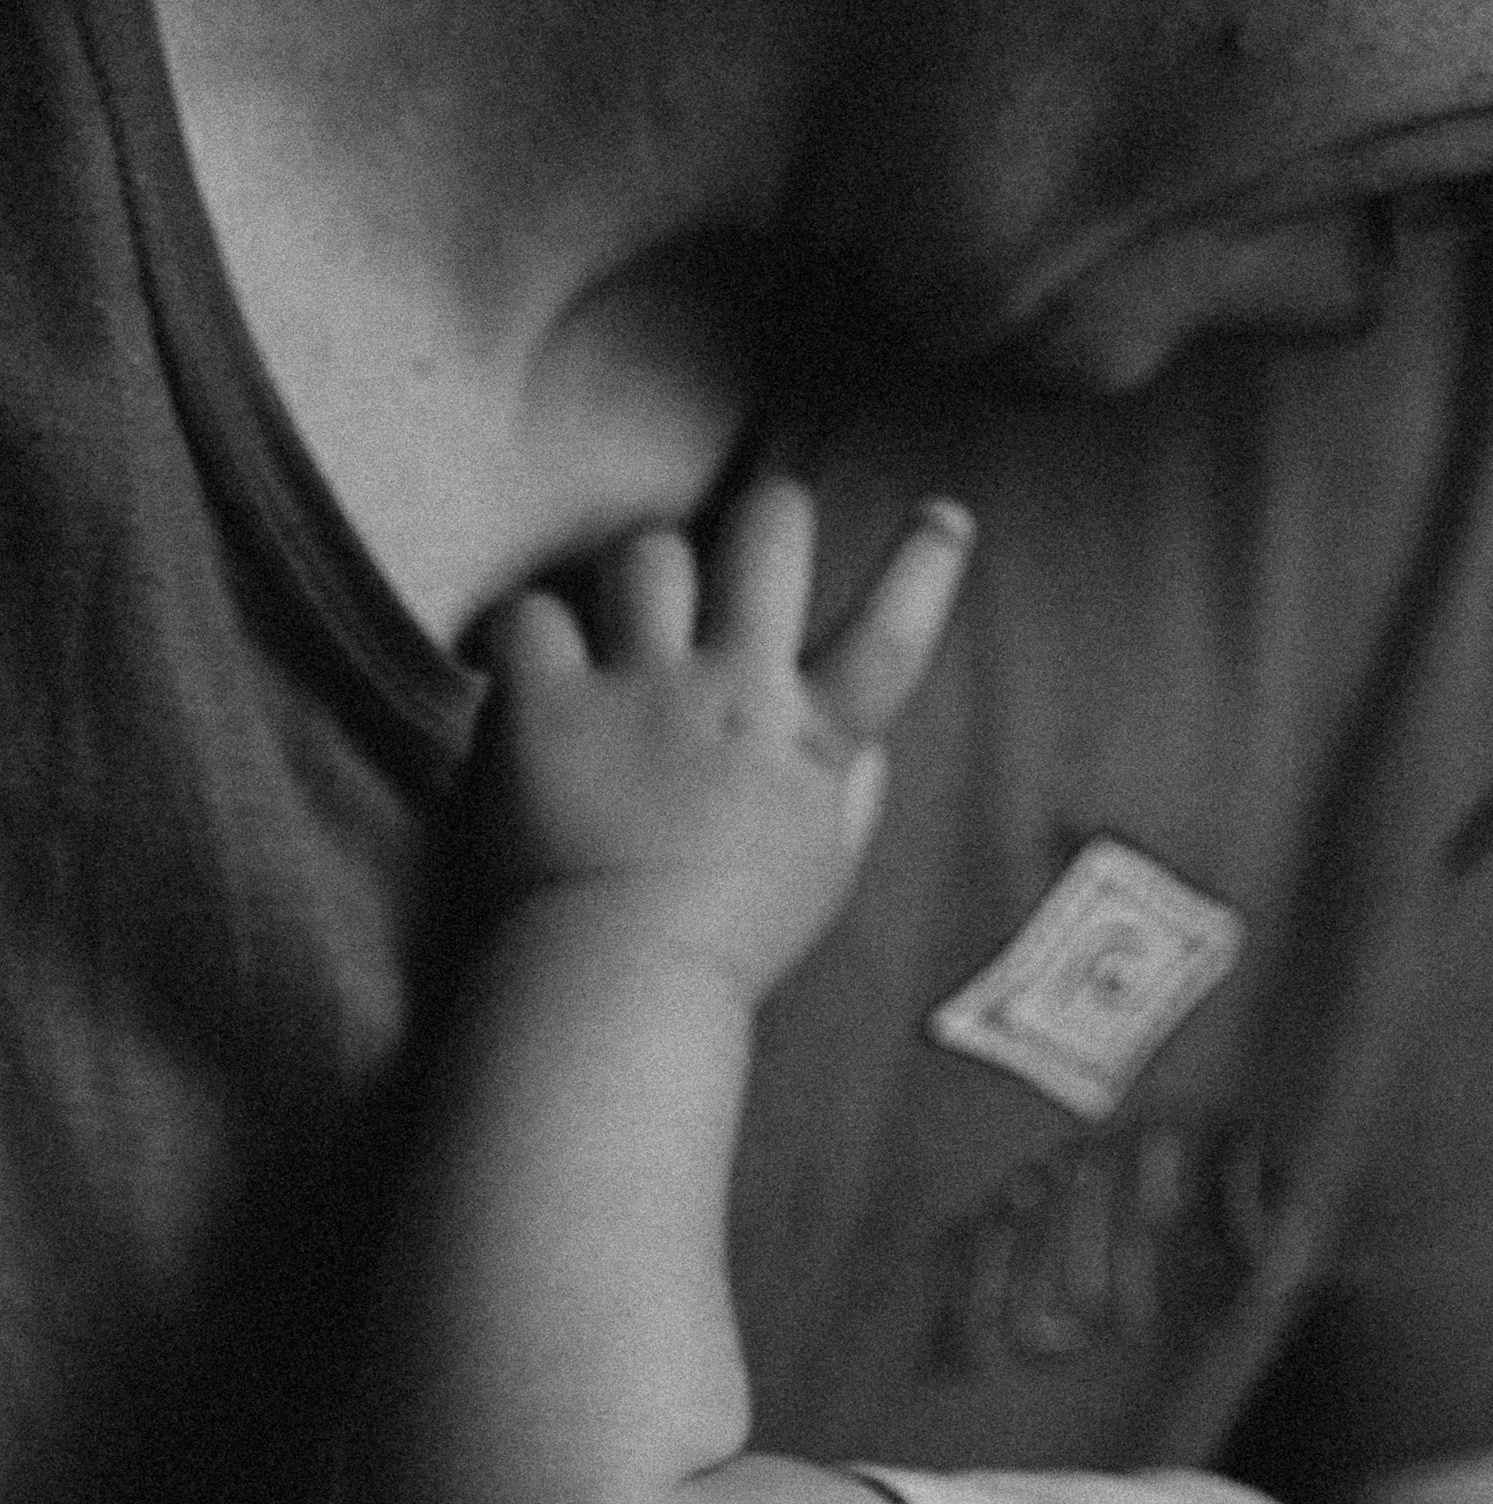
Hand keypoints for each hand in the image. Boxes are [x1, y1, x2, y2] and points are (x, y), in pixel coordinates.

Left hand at [476, 478, 973, 993]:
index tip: (945, 515)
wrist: (613, 988)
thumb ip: (851, 791)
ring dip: (648, 577)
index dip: (926, 565)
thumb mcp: (824, 873)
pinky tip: (542, 669)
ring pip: (650, 555)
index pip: (890, 637)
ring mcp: (637, 693)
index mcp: (809, 745)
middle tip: (764, 531)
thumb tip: (863, 735)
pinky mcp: (545, 705)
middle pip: (767, 541)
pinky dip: (535, 632)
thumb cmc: (727, 941)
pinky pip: (535, 612)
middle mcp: (731, 697)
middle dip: (772, 517)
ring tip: (637, 621)